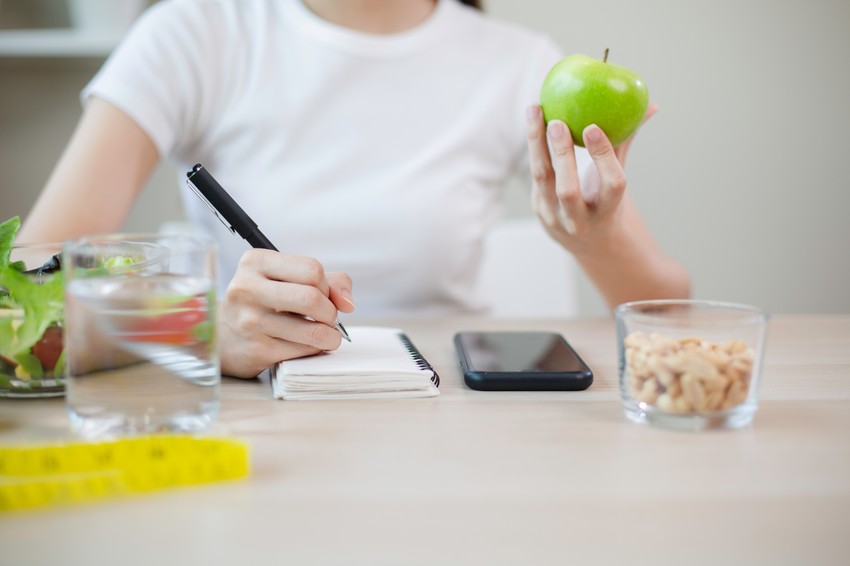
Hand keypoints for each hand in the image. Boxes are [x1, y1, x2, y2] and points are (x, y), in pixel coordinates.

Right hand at [218, 249, 354, 377]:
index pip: (312, 269)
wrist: (224, 336)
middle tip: (327, 317)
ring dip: (329, 335)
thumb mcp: (289, 279)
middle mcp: (247, 288)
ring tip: (324, 334)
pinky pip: (304, 351)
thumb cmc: (265, 302)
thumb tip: (348, 303)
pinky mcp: (256, 350)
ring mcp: (249, 321)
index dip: (326, 285)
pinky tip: (307, 345)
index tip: (321, 294)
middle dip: (330, 312)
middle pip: (312, 298)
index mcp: (255, 262)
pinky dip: (315, 349)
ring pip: (313, 331)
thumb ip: (329, 282)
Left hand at [526, 103, 656, 255]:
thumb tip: (651, 105)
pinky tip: (533, 119)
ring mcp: (555, 217)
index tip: (593, 127)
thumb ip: (626, 144)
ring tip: (535, 110)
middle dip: (562, 155)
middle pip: (567, 190)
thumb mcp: (619, 181)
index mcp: (608, 212)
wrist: (589, 244)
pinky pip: (534, 174)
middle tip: (557, 122)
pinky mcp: (539, 208)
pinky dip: (533, 146)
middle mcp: (580, 220)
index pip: (610, 185)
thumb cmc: (608, 202)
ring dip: (537, 144)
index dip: (603, 157)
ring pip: (543, 179)